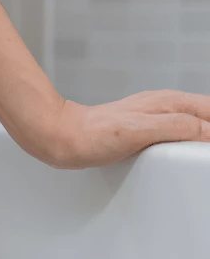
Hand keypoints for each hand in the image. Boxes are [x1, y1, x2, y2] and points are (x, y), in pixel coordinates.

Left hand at [33, 90, 209, 169]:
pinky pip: (179, 132)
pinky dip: (190, 142)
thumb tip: (207, 131)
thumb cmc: (94, 135)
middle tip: (204, 156)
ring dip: (204, 136)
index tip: (208, 150)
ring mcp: (157, 116)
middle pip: (208, 115)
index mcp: (170, 103)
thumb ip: (176, 127)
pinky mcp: (146, 129)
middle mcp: (167, 106)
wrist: (63, 137)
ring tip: (202, 154)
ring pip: (196, 123)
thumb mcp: (139, 130)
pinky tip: (187, 154)